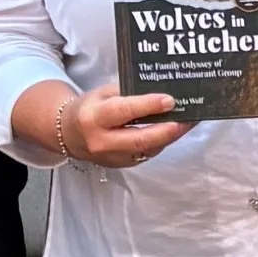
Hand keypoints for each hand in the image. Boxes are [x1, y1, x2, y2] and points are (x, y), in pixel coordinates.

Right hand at [58, 81, 187, 169]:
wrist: (68, 134)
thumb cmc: (90, 108)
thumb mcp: (103, 93)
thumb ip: (129, 93)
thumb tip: (161, 91)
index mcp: (94, 117)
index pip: (124, 111)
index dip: (148, 106)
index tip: (170, 101)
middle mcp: (102, 141)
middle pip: (141, 139)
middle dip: (168, 130)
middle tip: (188, 119)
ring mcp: (112, 158)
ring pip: (148, 149)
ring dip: (170, 137)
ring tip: (188, 122)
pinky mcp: (121, 166)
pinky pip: (146, 154)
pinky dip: (161, 142)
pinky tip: (173, 130)